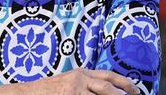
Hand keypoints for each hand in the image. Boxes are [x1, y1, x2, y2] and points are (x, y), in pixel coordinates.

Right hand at [24, 68, 140, 94]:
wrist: (28, 93)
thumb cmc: (49, 90)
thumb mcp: (69, 81)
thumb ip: (86, 83)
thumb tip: (105, 89)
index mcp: (81, 73)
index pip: (108, 76)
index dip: (125, 83)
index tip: (136, 90)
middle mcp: (80, 79)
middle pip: (108, 86)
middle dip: (124, 93)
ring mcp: (74, 91)